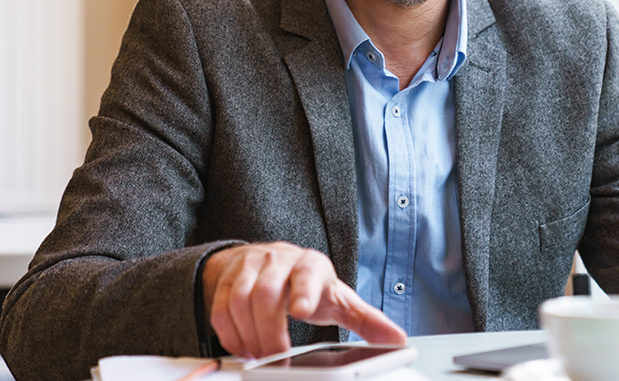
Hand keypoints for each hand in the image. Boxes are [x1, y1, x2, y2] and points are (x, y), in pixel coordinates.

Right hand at [201, 242, 406, 358]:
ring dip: (248, 334)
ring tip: (259, 357)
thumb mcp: (339, 299)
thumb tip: (398, 339)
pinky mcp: (228, 278)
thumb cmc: (310, 285)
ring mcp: (250, 267)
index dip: (303, 291)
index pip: (307, 273)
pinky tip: (243, 348)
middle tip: (277, 358)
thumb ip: (367, 320)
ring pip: (239, 300)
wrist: (271, 262)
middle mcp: (279, 260)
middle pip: (266, 293)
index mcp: (312, 265)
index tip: (301, 312)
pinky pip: (220, 307)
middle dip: (270, 331)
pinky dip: (229, 333)